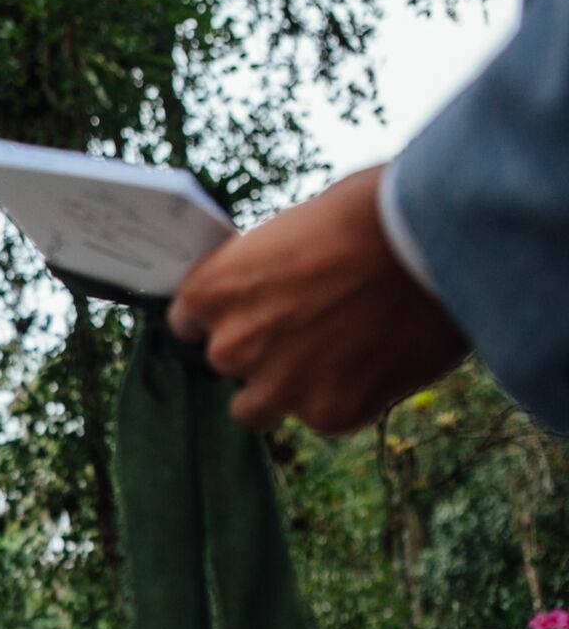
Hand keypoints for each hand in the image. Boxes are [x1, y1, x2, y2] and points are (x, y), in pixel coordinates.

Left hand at [165, 164, 468, 435]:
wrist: (439, 236)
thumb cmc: (369, 212)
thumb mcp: (289, 232)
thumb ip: (261, 277)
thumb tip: (263, 295)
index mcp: (210, 294)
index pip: (187, 323)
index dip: (223, 318)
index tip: (247, 314)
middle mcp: (232, 347)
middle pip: (226, 365)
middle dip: (259, 351)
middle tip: (307, 329)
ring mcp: (279, 388)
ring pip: (258, 409)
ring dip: (285, 390)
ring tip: (332, 360)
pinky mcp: (330, 414)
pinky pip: (326, 416)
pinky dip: (348, 397)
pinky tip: (380, 363)